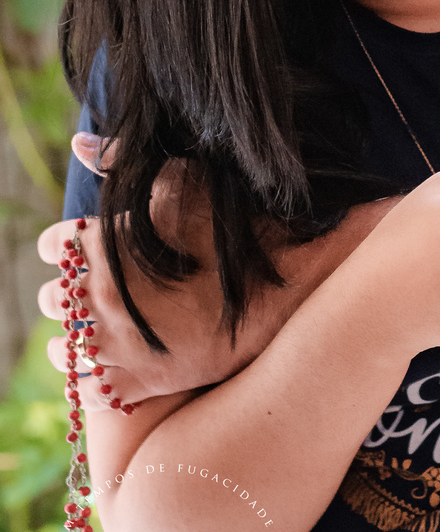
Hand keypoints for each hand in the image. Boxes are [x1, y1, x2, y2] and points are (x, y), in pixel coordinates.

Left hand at [41, 136, 388, 406]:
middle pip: (55, 299)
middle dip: (72, 289)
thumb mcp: (186, 180)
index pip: (56, 245)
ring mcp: (122, 345)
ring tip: (98, 327)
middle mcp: (103, 297)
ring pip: (66, 349)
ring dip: (74, 337)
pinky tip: (109, 363)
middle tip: (96, 285)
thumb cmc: (241, 224)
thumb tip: (78, 140)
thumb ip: (124, 159)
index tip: (87, 246)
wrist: (291, 283)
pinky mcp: (144, 382)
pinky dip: (90, 379)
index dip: (69, 244)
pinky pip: (91, 391)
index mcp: (107, 243)